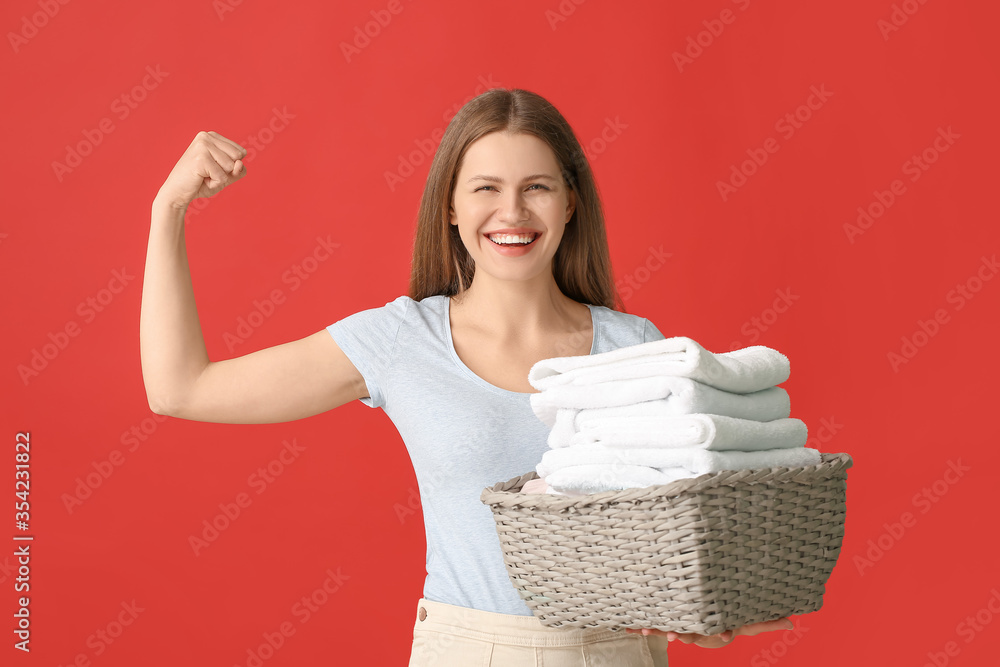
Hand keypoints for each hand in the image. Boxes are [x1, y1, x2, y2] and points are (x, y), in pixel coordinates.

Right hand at [155, 131, 246, 209]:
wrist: (177, 193)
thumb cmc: (201, 183)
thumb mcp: (226, 176)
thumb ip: (238, 170)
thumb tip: (239, 163)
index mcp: (213, 136)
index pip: (241, 152)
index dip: (230, 166)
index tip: (212, 168)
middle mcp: (207, 136)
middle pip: (238, 157)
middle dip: (226, 171)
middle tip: (207, 173)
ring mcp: (203, 145)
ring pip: (231, 167)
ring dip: (220, 178)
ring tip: (203, 176)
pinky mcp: (201, 158)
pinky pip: (222, 177)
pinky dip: (214, 184)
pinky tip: (200, 180)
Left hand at [626, 616, 794, 648]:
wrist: (705, 620)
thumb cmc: (729, 619)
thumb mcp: (748, 620)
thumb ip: (766, 621)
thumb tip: (792, 622)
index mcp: (717, 628)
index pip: (721, 633)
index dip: (721, 634)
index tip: (724, 634)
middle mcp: (699, 630)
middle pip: (693, 634)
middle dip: (685, 635)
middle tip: (678, 636)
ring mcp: (682, 626)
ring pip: (670, 630)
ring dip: (658, 631)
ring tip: (646, 630)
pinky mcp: (668, 621)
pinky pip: (655, 625)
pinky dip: (643, 626)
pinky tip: (630, 625)